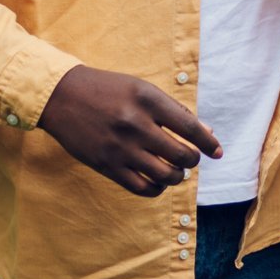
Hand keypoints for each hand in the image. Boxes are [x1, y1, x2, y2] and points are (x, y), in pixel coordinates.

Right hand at [37, 65, 222, 197]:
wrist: (62, 96)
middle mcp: (136, 124)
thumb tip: (207, 133)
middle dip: (192, 160)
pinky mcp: (106, 166)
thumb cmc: (109, 90)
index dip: (209, 144)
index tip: (217, 152)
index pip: (190, 128)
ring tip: (176, 170)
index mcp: (148, 100)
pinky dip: (157, 188)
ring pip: (165, 175)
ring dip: (178, 176)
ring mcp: (120, 148)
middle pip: (181, 155)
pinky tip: (159, 181)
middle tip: (190, 158)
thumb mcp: (143, 90)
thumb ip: (174, 111)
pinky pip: (141, 188)